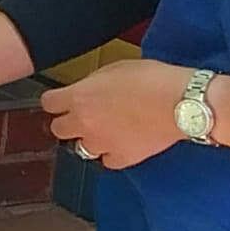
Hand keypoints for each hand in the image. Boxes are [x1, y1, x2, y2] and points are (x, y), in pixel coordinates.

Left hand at [39, 57, 192, 170]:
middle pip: (58, 129)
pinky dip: (112, 154)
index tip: (61, 100)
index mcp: (79, 97)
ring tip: (106, 131)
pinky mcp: (122, 158)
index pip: (49, 103)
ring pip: (81, 148)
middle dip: (68, 122)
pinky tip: (122, 144)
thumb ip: (94, 82)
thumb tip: (88, 89)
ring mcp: (101, 144)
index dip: (55, 101)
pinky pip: (107, 161)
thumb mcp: (116, 68)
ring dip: (90, 139)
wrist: (180, 103)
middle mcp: (84, 123)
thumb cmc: (153, 79)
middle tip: (83, 116)